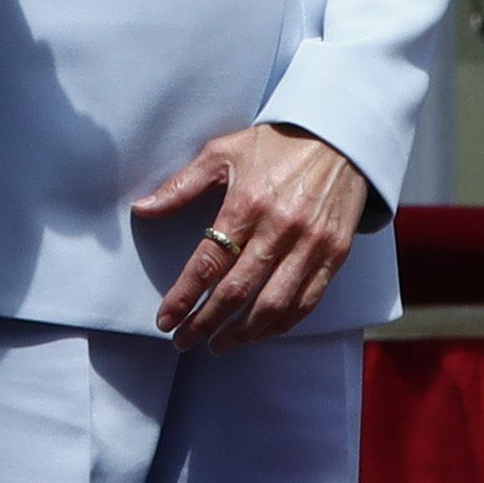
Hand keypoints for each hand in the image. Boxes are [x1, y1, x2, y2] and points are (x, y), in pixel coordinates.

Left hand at [133, 121, 368, 347]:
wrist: (340, 138)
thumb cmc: (276, 145)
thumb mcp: (223, 153)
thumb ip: (182, 185)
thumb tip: (143, 208)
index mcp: (248, 202)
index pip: (209, 262)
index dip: (184, 296)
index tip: (165, 319)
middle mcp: (280, 227)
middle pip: (237, 291)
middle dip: (205, 322)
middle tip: (183, 340)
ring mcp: (311, 244)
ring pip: (272, 305)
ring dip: (241, 333)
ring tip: (217, 344)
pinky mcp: (335, 254)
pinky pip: (306, 302)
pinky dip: (280, 325)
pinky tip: (259, 332)